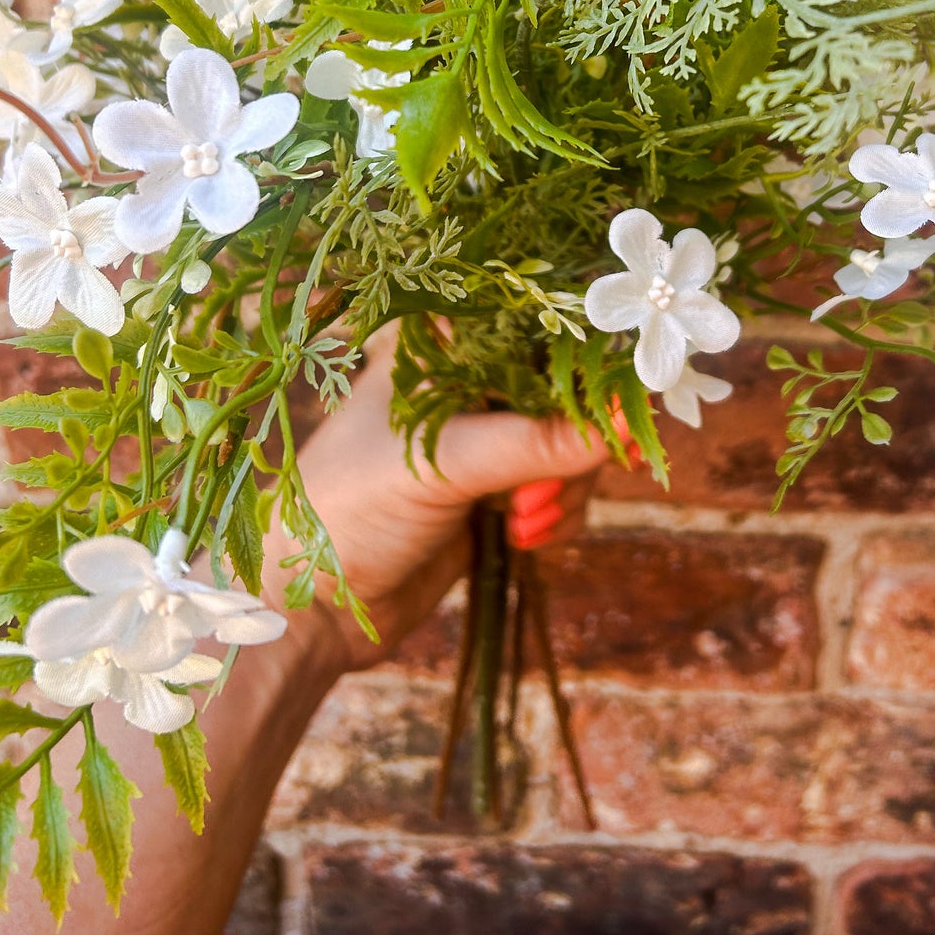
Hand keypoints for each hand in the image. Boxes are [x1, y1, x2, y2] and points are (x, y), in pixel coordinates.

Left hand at [277, 326, 620, 671]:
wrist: (311, 607)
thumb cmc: (350, 506)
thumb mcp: (443, 463)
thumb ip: (535, 441)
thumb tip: (622, 418)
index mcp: (439, 346)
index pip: (532, 328)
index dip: (581, 359)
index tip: (616, 398)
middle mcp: (465, 382)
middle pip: (563, 389)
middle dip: (574, 440)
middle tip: (548, 487)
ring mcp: (482, 438)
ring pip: (569, 443)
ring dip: (565, 486)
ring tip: (525, 521)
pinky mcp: (495, 491)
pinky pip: (558, 488)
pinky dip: (558, 513)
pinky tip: (526, 537)